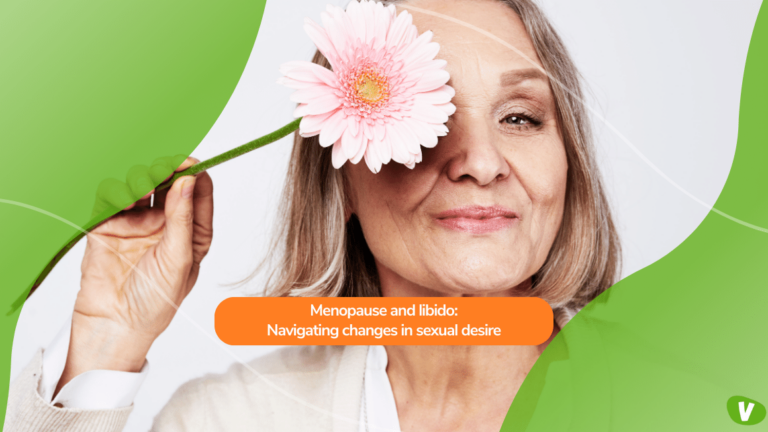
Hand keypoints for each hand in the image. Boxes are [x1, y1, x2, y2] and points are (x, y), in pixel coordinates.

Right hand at [56, 156, 212, 393]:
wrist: (114, 326)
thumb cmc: (155, 304)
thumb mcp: (179, 260)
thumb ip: (183, 219)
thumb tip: (189, 181)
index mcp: (193, 231)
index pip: (198, 191)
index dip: (195, 173)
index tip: (190, 163)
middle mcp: (166, 223)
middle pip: (168, 181)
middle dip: (167, 169)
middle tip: (165, 166)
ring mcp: (136, 222)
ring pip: (140, 183)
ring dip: (142, 177)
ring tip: (143, 188)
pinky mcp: (108, 224)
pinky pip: (111, 196)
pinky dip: (116, 190)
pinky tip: (123, 198)